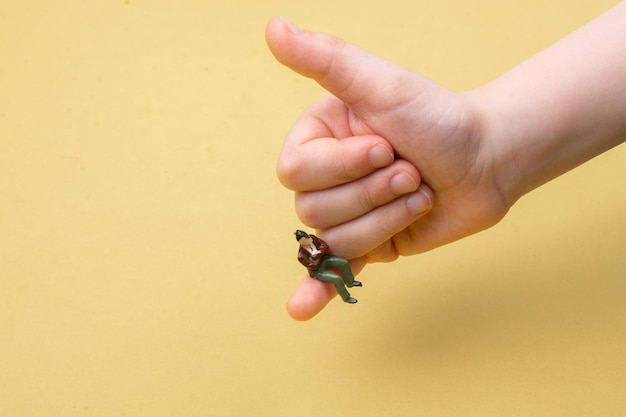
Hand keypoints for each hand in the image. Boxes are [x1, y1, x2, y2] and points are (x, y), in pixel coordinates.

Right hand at [266, 17, 508, 318]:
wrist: (488, 158)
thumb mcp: (381, 84)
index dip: (343, 166)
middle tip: (412, 170)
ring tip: (419, 192)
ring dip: (388, 217)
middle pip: (313, 210)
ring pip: (336, 239)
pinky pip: (335, 271)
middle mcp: (327, 178)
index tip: (387, 145)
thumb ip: (324, 59)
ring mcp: (348, 214)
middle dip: (373, 192)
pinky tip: (300, 309)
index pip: (295, 172)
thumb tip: (272, 28)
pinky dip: (317, 291)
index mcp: (318, 140)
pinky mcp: (372, 245)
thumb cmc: (437, 115)